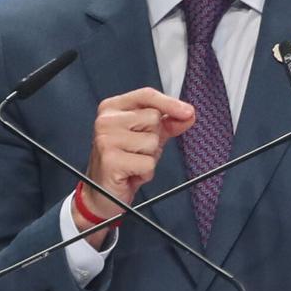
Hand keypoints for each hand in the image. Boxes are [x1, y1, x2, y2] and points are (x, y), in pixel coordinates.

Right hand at [73, 88, 194, 237]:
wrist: (103, 194)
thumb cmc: (124, 162)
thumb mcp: (148, 137)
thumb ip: (168, 123)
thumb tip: (188, 114)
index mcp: (112, 108)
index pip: (146, 95)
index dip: (170, 103)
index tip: (188, 112)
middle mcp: (106, 120)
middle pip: (153, 118)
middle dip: (154, 138)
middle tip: (138, 151)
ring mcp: (106, 139)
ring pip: (152, 141)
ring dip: (150, 158)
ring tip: (134, 163)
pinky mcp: (110, 160)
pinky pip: (148, 163)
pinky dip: (145, 173)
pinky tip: (131, 174)